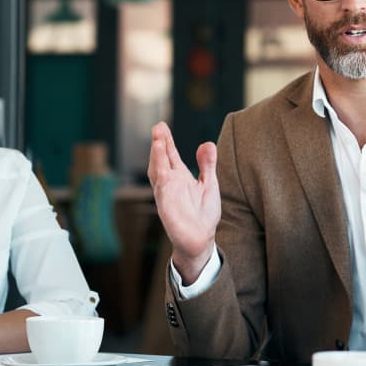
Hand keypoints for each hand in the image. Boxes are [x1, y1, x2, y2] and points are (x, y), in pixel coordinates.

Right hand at [147, 122, 219, 282]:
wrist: (201, 239)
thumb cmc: (203, 214)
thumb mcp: (209, 184)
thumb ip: (207, 165)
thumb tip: (208, 143)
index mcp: (180, 177)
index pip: (171, 154)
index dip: (166, 140)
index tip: (161, 126)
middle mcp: (171, 183)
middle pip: (161, 158)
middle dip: (159, 142)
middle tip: (157, 126)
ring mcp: (167, 192)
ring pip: (157, 169)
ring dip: (156, 154)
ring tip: (157, 137)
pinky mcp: (166, 203)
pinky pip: (161, 185)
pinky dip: (160, 172)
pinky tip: (160, 162)